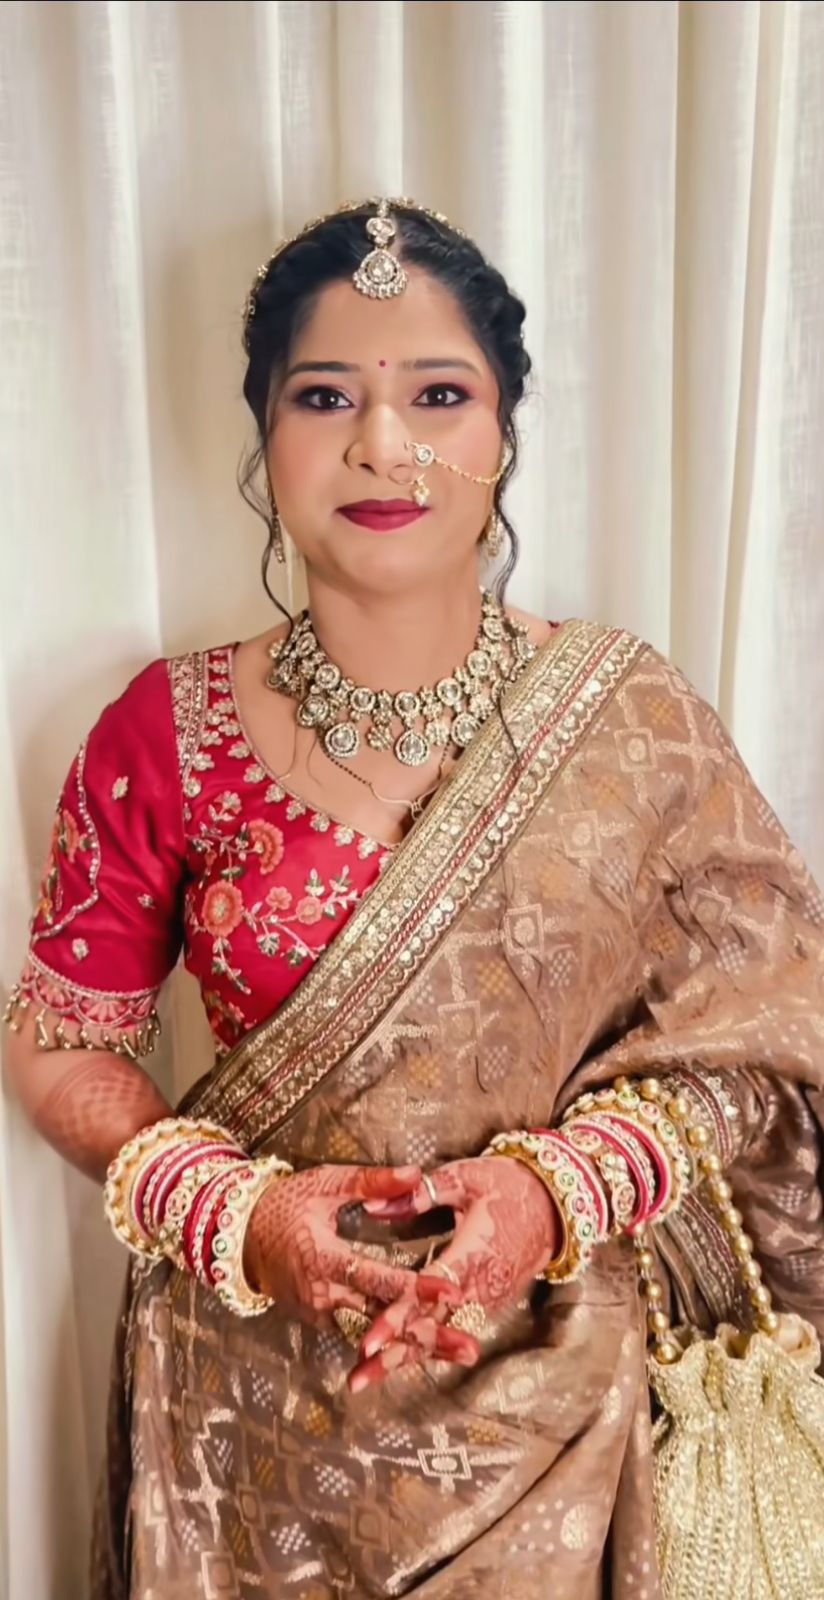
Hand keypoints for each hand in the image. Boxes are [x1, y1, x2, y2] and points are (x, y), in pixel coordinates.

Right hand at [243, 1162, 458, 1328]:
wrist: (237, 1236)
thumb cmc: (284, 1204)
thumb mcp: (324, 1184)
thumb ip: (370, 1182)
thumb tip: (415, 1173)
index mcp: (325, 1259)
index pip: (378, 1279)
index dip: (416, 1287)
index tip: (452, 1292)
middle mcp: (324, 1295)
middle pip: (383, 1322)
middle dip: (429, 1336)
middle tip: (470, 1346)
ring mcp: (321, 1313)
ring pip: (375, 1335)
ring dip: (417, 1346)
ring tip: (458, 1353)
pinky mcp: (320, 1320)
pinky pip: (360, 1334)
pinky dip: (393, 1342)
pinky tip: (427, 1349)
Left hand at [348, 1154, 559, 1391]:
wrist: (554, 1203)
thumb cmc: (507, 1184)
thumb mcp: (464, 1178)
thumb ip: (419, 1193)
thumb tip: (371, 1204)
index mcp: (472, 1254)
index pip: (428, 1295)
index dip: (397, 1318)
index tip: (369, 1342)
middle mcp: (480, 1287)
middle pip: (431, 1328)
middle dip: (393, 1354)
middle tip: (356, 1379)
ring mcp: (487, 1300)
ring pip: (439, 1335)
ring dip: (403, 1357)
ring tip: (364, 1380)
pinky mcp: (488, 1302)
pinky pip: (452, 1328)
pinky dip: (423, 1347)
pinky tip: (394, 1362)